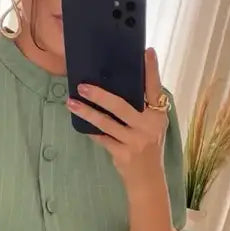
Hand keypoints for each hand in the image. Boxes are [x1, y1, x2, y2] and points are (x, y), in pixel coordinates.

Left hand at [66, 48, 167, 186]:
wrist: (148, 179)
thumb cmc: (149, 146)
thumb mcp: (154, 125)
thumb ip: (144, 107)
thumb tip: (122, 84)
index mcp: (158, 115)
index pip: (155, 89)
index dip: (151, 71)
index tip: (147, 52)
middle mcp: (148, 126)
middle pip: (122, 106)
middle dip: (100, 95)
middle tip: (82, 86)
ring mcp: (135, 141)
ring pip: (107, 123)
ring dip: (87, 112)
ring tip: (71, 103)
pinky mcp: (122, 154)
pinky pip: (102, 138)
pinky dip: (91, 130)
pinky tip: (79, 123)